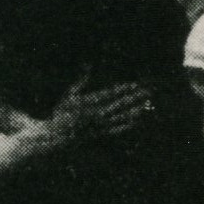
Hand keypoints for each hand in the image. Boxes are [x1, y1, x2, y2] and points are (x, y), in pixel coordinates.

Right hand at [37, 80, 159, 150]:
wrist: (55, 138)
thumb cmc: (61, 114)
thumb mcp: (67, 96)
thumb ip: (80, 82)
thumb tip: (89, 66)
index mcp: (86, 103)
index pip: (109, 94)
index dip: (123, 89)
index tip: (134, 84)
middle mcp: (94, 114)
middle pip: (119, 104)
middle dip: (134, 97)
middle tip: (147, 91)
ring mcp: (98, 126)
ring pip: (120, 117)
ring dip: (135, 110)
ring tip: (146, 103)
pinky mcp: (100, 134)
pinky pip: (117, 129)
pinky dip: (128, 124)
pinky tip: (138, 119)